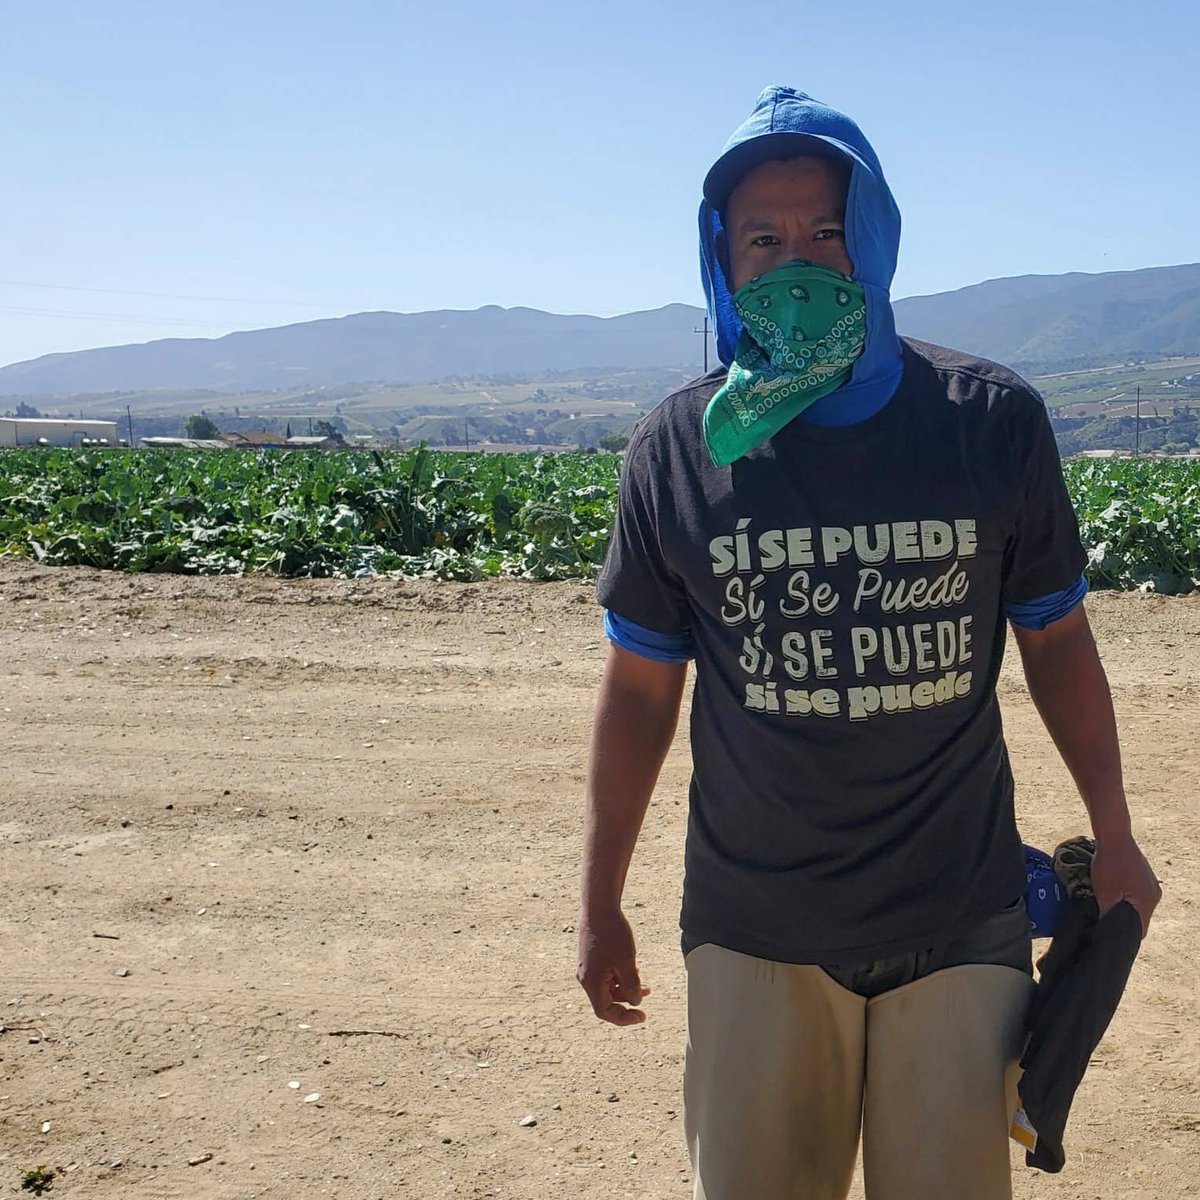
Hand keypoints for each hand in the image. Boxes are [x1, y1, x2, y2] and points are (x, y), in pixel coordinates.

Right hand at [576, 907, 650, 1025]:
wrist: (598, 907)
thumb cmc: (611, 933)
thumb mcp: (627, 962)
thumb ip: (632, 986)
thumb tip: (635, 1002)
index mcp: (591, 982)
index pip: (605, 1011)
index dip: (623, 1018)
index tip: (641, 1016)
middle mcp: (585, 977)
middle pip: (606, 1000)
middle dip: (628, 1001)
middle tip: (646, 998)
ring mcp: (587, 967)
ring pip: (607, 987)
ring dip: (626, 988)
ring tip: (645, 984)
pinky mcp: (590, 958)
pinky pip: (605, 975)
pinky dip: (619, 976)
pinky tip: (633, 968)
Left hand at [1091, 835, 1161, 936]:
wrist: (1115, 836)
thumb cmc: (1110, 865)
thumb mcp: (1105, 894)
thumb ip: (1108, 915)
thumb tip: (1106, 931)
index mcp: (1147, 903)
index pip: (1140, 931)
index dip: (1125, 935)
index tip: (1110, 933)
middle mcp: (1154, 896)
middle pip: (1140, 918)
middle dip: (1124, 919)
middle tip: (1105, 916)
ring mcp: (1152, 884)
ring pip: (1138, 904)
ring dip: (1125, 906)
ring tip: (1107, 902)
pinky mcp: (1146, 875)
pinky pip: (1138, 892)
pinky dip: (1127, 895)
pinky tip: (1114, 889)